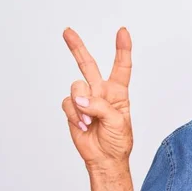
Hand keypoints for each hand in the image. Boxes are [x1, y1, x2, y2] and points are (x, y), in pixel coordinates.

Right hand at [61, 27, 133, 170]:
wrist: (104, 158)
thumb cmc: (118, 141)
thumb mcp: (118, 122)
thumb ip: (101, 107)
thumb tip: (80, 99)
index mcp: (118, 92)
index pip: (121, 67)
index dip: (122, 49)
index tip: (123, 32)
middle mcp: (101, 92)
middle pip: (87, 65)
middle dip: (77, 47)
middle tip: (68, 31)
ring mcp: (85, 99)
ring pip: (76, 87)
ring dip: (82, 106)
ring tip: (91, 121)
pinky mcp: (73, 109)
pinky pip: (68, 103)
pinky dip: (74, 114)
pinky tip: (83, 124)